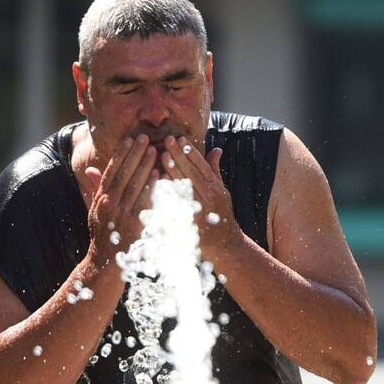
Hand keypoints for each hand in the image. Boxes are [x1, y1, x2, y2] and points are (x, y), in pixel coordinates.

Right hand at [85, 134, 158, 267]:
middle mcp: (109, 205)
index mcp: (101, 199)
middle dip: (135, 154)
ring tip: (154, 150)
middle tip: (145, 137)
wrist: (104, 264)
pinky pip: (145, 202)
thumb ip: (96, 190)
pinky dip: (151, 187)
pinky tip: (159, 174)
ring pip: (134, 185)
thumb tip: (89, 169)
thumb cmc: (103, 236)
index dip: (121, 154)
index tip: (129, 139)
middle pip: (123, 174)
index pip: (111, 171)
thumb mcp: (95, 211)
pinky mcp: (134, 226)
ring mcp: (121, 216)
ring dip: (145, 166)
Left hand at [159, 136, 240, 261]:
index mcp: (216, 189)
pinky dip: (169, 193)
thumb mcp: (222, 192)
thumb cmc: (221, 215)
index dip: (191, 152)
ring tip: (162, 155)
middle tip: (167, 140)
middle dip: (179, 156)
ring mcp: (200, 210)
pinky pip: (178, 205)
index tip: (180, 138)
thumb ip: (215, 171)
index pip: (202, 166)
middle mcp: (210, 199)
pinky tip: (158, 182)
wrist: (225, 245)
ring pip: (185, 187)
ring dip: (173, 171)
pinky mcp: (191, 222)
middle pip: (192, 173)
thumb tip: (216, 149)